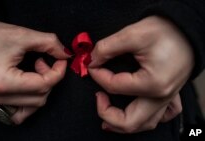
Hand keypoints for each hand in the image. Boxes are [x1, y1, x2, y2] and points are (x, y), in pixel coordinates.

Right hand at [0, 21, 70, 123]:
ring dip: (41, 89)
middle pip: (40, 98)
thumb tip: (65, 54)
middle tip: (43, 61)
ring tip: (34, 71)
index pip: (43, 85)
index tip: (61, 59)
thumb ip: (49, 43)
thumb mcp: (22, 35)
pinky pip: (20, 111)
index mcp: (2, 82)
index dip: (58, 72)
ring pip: (32, 106)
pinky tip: (30, 84)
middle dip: (49, 79)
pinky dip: (31, 100)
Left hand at [89, 16, 193, 132]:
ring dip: (123, 123)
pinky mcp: (171, 94)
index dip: (98, 75)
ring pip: (144, 124)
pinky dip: (147, 118)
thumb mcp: (133, 34)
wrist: (187, 29)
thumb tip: (92, 60)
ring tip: (108, 113)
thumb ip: (107, 48)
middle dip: (106, 113)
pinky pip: (161, 116)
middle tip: (97, 97)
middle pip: (129, 121)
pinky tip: (138, 110)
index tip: (92, 64)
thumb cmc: (166, 30)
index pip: (114, 87)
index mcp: (152, 84)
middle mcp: (161, 97)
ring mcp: (167, 98)